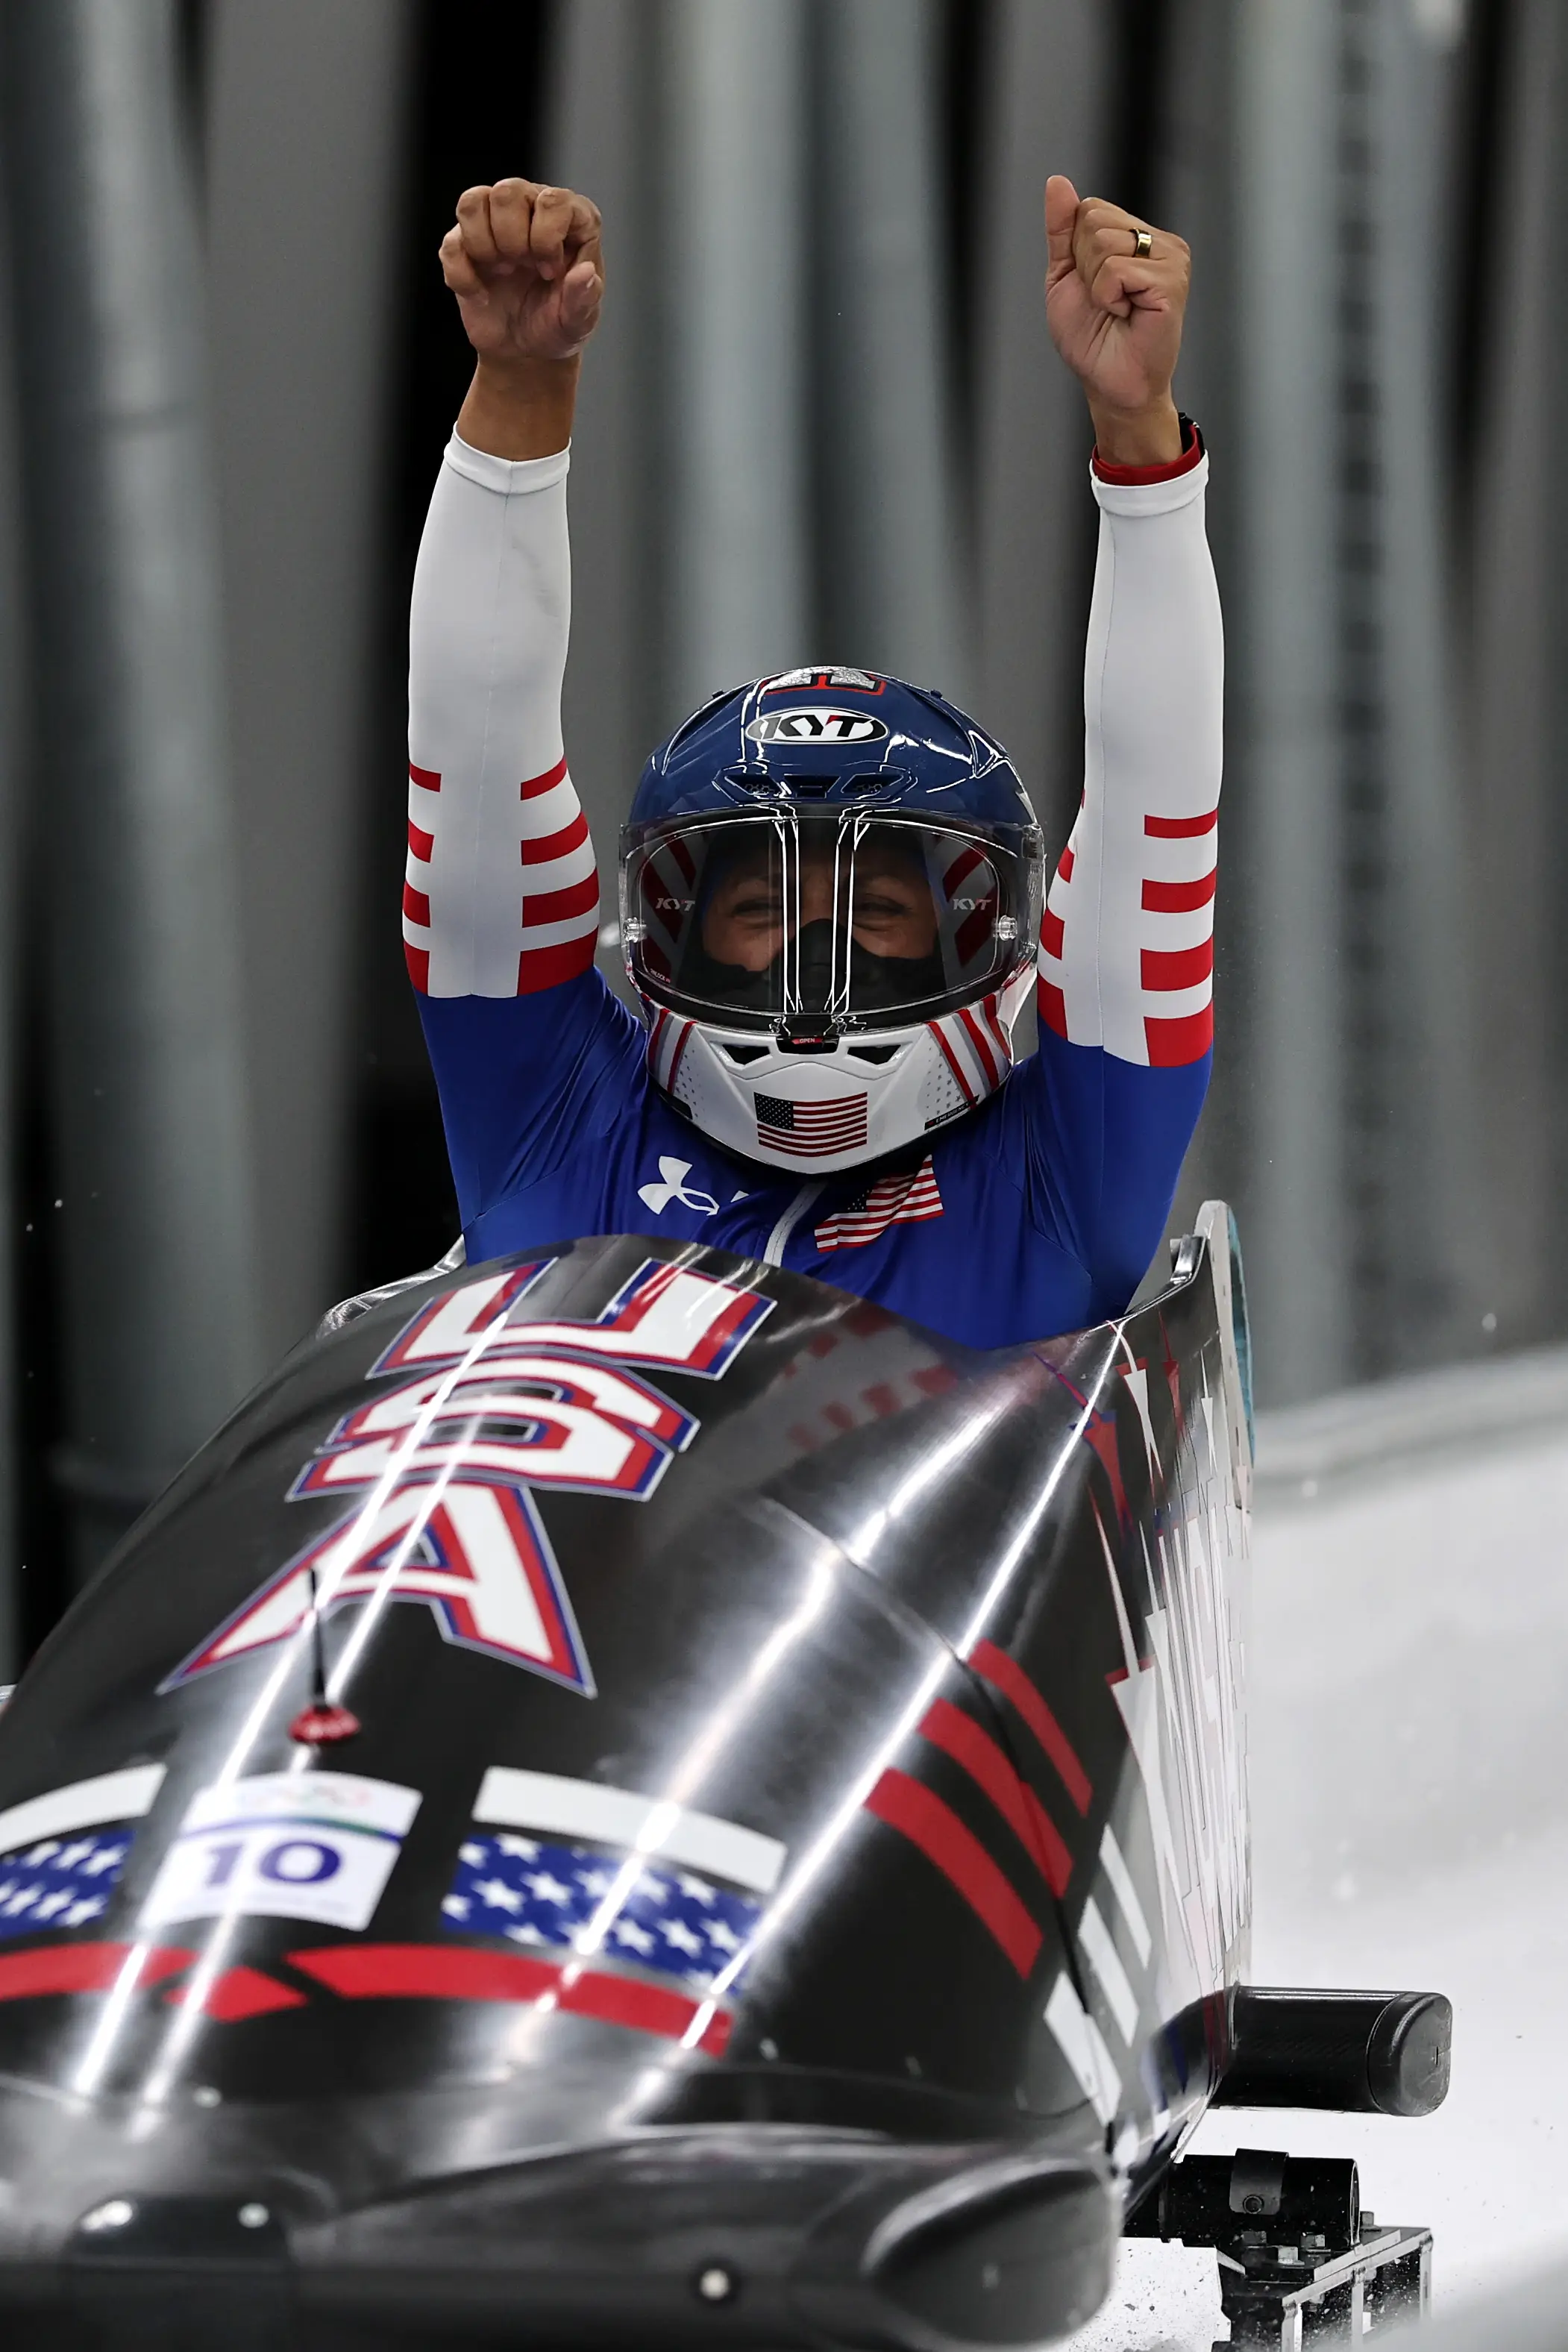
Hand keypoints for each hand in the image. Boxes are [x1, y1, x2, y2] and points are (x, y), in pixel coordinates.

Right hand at [440, 178, 603, 364]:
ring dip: (484, 247)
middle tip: (523, 270)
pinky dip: (462, 277)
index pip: (553, 201)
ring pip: (472, 202)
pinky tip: (480, 296)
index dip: (546, 239)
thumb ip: (584, 299)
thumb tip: (585, 272)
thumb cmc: (557, 325)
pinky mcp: (463, 243)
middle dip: (513, 241)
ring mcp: (494, 221)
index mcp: (570, 217)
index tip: (550, 272)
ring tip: (502, 272)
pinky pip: (450, 245)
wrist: (525, 351)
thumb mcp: (579, 321)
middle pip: (508, 192)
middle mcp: (532, 207)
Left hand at [1044, 175, 1187, 466]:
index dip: (1077, 252)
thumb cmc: (1092, 338)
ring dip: (1096, 285)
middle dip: (1084, 266)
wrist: (1110, 384)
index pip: (1090, 209)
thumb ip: (1062, 230)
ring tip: (1116, 310)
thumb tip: (1056, 182)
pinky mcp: (1171, 282)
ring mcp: (1171, 260)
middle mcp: (1160, 242)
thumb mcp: (1065, 276)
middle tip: (1105, 302)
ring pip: (1104, 242)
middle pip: (1095, 219)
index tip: (1093, 287)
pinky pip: (1117, 270)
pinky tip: (1126, 316)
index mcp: (1138, 236)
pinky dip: (1108, 298)